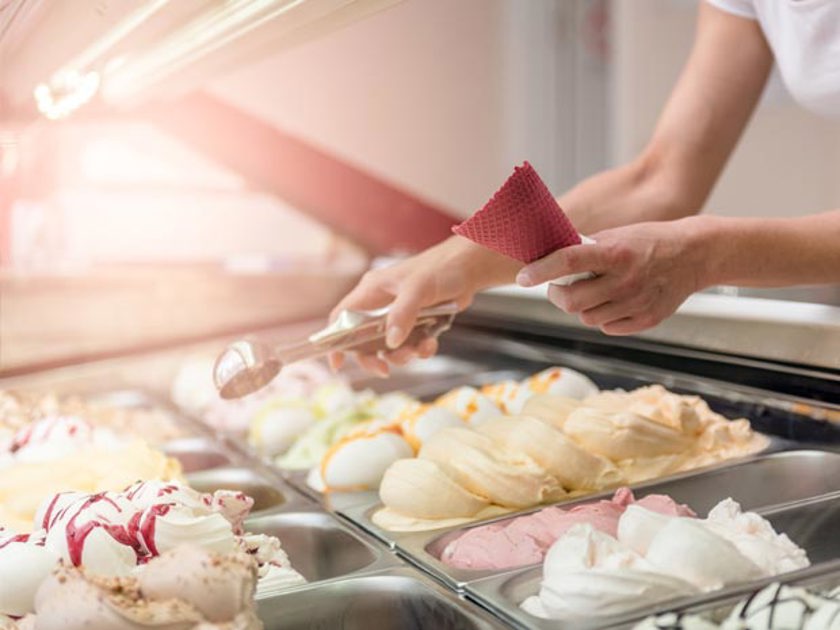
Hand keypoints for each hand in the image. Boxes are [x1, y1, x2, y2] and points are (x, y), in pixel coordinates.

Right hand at [329, 236, 519, 375]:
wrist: (469, 269)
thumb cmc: (440, 269)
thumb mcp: (418, 290)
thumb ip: (403, 314)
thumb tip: (391, 342)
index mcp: (371, 291)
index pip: (342, 317)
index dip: (335, 340)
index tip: (337, 363)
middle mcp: (381, 305)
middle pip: (363, 340)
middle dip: (373, 357)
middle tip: (384, 369)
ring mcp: (398, 315)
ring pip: (389, 346)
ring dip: (401, 355)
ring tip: (417, 351)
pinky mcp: (416, 323)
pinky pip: (411, 344)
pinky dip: (420, 349)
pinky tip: (431, 343)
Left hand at [516, 218, 707, 334]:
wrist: (695, 254)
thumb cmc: (649, 241)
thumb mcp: (617, 235)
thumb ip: (586, 249)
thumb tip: (549, 259)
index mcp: (616, 252)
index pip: (568, 262)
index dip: (541, 271)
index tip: (522, 278)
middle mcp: (625, 280)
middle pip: (571, 301)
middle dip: (556, 295)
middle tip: (557, 287)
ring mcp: (636, 303)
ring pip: (587, 318)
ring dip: (580, 307)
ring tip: (591, 292)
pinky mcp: (647, 320)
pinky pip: (608, 328)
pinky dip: (603, 317)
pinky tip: (611, 302)